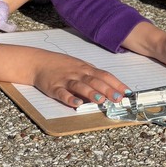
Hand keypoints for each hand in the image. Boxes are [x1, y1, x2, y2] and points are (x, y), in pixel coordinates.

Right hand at [0, 44, 131, 108]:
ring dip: (91, 93)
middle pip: (95, 81)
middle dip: (108, 89)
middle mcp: (78, 73)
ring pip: (80, 86)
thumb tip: (112, 89)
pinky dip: (69, 99)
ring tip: (101, 100)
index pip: (104, 75)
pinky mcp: (54, 87)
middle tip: (119, 98)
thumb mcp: (80, 67)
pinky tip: (76, 104)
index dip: (116, 83)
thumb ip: (94, 77)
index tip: (127, 92)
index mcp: (86, 69)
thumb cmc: (63, 66)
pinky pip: (62, 93)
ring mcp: (65, 80)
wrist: (38, 62)